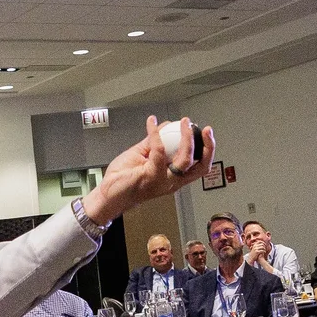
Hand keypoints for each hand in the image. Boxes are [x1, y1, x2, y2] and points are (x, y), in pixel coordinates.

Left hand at [82, 116, 214, 226]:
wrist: (107, 194)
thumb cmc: (124, 179)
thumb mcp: (143, 156)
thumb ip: (155, 142)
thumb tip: (167, 126)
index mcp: (173, 178)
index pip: (199, 167)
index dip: (208, 151)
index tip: (207, 134)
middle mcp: (172, 182)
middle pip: (199, 167)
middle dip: (207, 147)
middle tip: (205, 129)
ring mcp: (162, 180)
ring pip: (184, 159)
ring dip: (186, 137)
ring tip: (182, 122)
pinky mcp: (150, 176)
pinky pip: (158, 150)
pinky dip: (155, 133)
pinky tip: (151, 122)